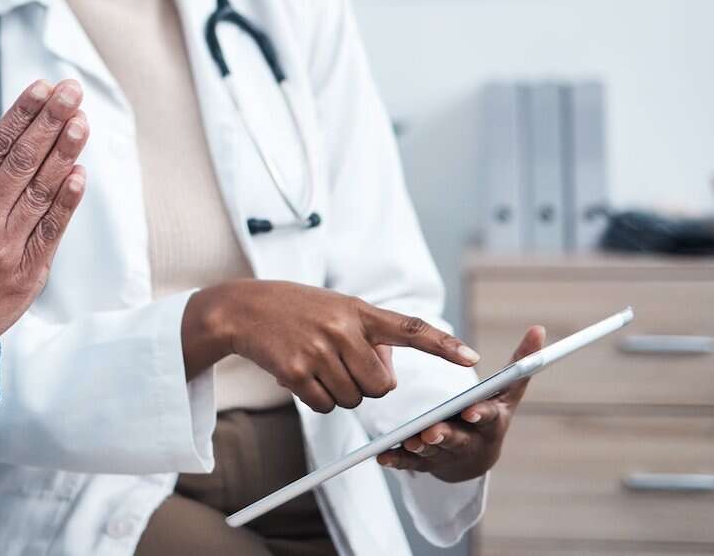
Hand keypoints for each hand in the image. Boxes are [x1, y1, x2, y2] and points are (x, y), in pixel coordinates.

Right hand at [0, 80, 88, 361]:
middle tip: (72, 91)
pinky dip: (66, 203)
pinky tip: (79, 175)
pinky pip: (50, 233)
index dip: (22, 114)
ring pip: (42, 192)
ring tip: (81, 122)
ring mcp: (7, 248)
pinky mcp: (25, 275)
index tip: (42, 88)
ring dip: (65, 154)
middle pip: (25, 161)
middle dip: (51, 121)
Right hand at [184, 281, 480, 413]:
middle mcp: (342, 329)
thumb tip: (386, 376)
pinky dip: (318, 399)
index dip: (443, 345)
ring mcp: (319, 351)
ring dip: (340, 392)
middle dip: (367, 386)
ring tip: (316, 364)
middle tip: (342, 365)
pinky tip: (300, 375)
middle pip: (380, 386)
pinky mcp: (297, 372)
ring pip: (353, 400)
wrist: (242, 308)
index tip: (472, 358)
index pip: (410, 328)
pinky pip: (326, 406)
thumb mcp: (336, 309)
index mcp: (358, 310)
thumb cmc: (295, 310)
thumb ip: (367, 335)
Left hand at [376, 325, 544, 481]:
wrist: (478, 456)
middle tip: (432, 431)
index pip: (488, 418)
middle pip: (458, 439)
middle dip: (446, 435)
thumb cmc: (493, 413)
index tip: (470, 410)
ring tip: (410, 440)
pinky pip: (411, 464)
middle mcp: (471, 441)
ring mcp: (448, 454)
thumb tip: (538, 328)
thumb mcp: (508, 391)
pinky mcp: (427, 463)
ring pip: (434, 452)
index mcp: (492, 422)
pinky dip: (398, 460)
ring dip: (421, 447)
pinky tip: (384, 457)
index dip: (480, 414)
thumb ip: (522, 361)